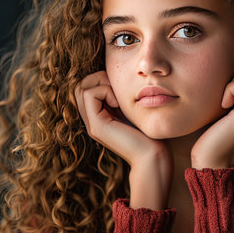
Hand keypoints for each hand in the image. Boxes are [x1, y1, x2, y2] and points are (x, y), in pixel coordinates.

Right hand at [75, 71, 172, 208]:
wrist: (152, 156)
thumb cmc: (149, 134)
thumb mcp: (132, 110)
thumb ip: (121, 98)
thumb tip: (114, 77)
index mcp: (99, 117)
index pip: (87, 87)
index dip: (101, 80)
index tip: (120, 89)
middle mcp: (92, 121)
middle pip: (81, 86)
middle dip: (99, 78)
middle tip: (117, 89)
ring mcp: (92, 124)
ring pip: (82, 88)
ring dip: (101, 84)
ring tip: (118, 97)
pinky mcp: (96, 126)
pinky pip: (90, 95)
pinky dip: (104, 91)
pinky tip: (118, 103)